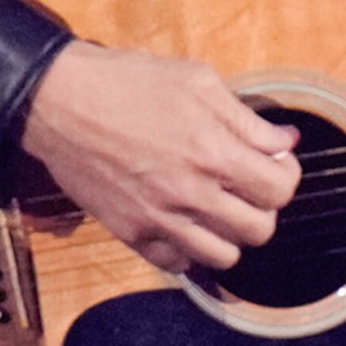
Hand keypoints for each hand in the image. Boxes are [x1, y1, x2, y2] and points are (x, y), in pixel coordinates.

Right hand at [16, 41, 300, 273]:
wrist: (59, 101)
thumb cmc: (128, 82)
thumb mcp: (197, 81)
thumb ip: (247, 118)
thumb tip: (286, 141)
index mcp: (214, 152)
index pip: (280, 190)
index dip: (284, 175)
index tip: (271, 163)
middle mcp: (191, 194)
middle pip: (259, 231)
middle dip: (262, 208)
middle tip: (246, 186)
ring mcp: (159, 219)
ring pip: (223, 257)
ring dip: (229, 234)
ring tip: (217, 207)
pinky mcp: (131, 233)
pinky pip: (177, 264)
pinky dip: (189, 250)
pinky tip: (185, 222)